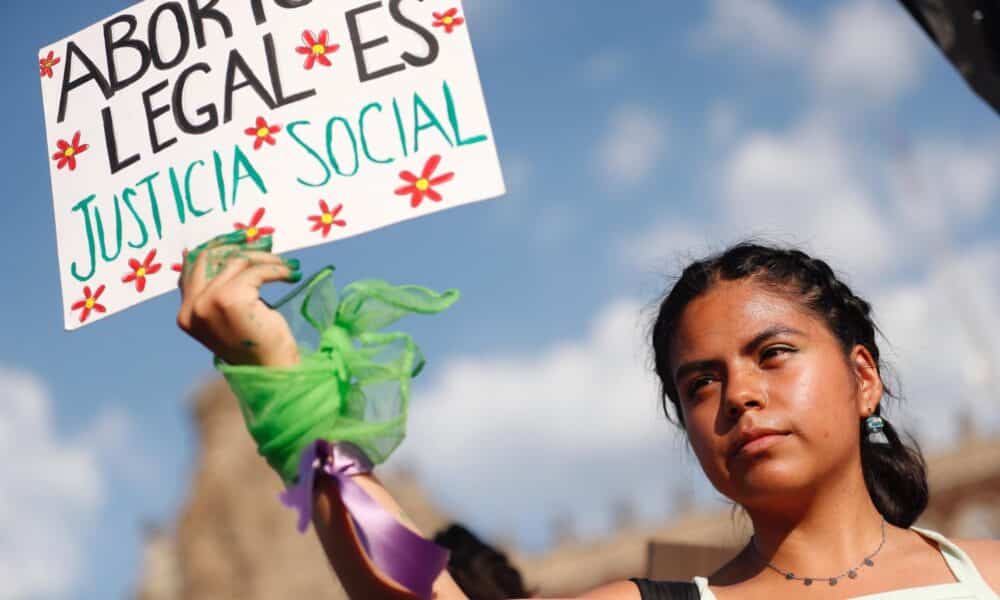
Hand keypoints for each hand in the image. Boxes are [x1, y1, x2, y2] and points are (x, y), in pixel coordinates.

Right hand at [176, 231, 301, 366]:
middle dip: (238, 245)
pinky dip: (277, 269)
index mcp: (187, 314)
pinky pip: (256, 271)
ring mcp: (207, 302)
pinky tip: (291, 274)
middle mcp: (192, 307)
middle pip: (210, 258)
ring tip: (287, 266)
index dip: (216, 248)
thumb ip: (221, 289)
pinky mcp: (230, 298)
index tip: (241, 238)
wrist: (272, 372)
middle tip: (266, 243)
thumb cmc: (258, 345)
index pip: (192, 267)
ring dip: (266, 259)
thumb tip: (227, 252)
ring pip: (237, 261)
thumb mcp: (233, 315)